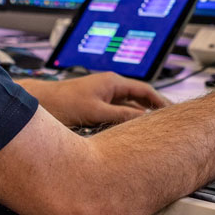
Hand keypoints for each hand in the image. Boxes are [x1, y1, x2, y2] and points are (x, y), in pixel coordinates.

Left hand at [32, 72, 169, 126]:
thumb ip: (121, 116)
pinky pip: (118, 113)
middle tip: (170, 122)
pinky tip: (132, 132)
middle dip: (154, 109)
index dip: (161, 102)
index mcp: (113, 82)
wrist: (40, 103)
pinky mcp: (96, 106)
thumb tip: (144, 121)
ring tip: (155, 129)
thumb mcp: (96, 112)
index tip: (174, 113)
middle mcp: (110, 87)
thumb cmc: (64, 104)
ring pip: (128, 107)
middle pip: (139, 98)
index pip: (145, 90)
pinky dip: (127, 121)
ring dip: (140, 116)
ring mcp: (103, 96)